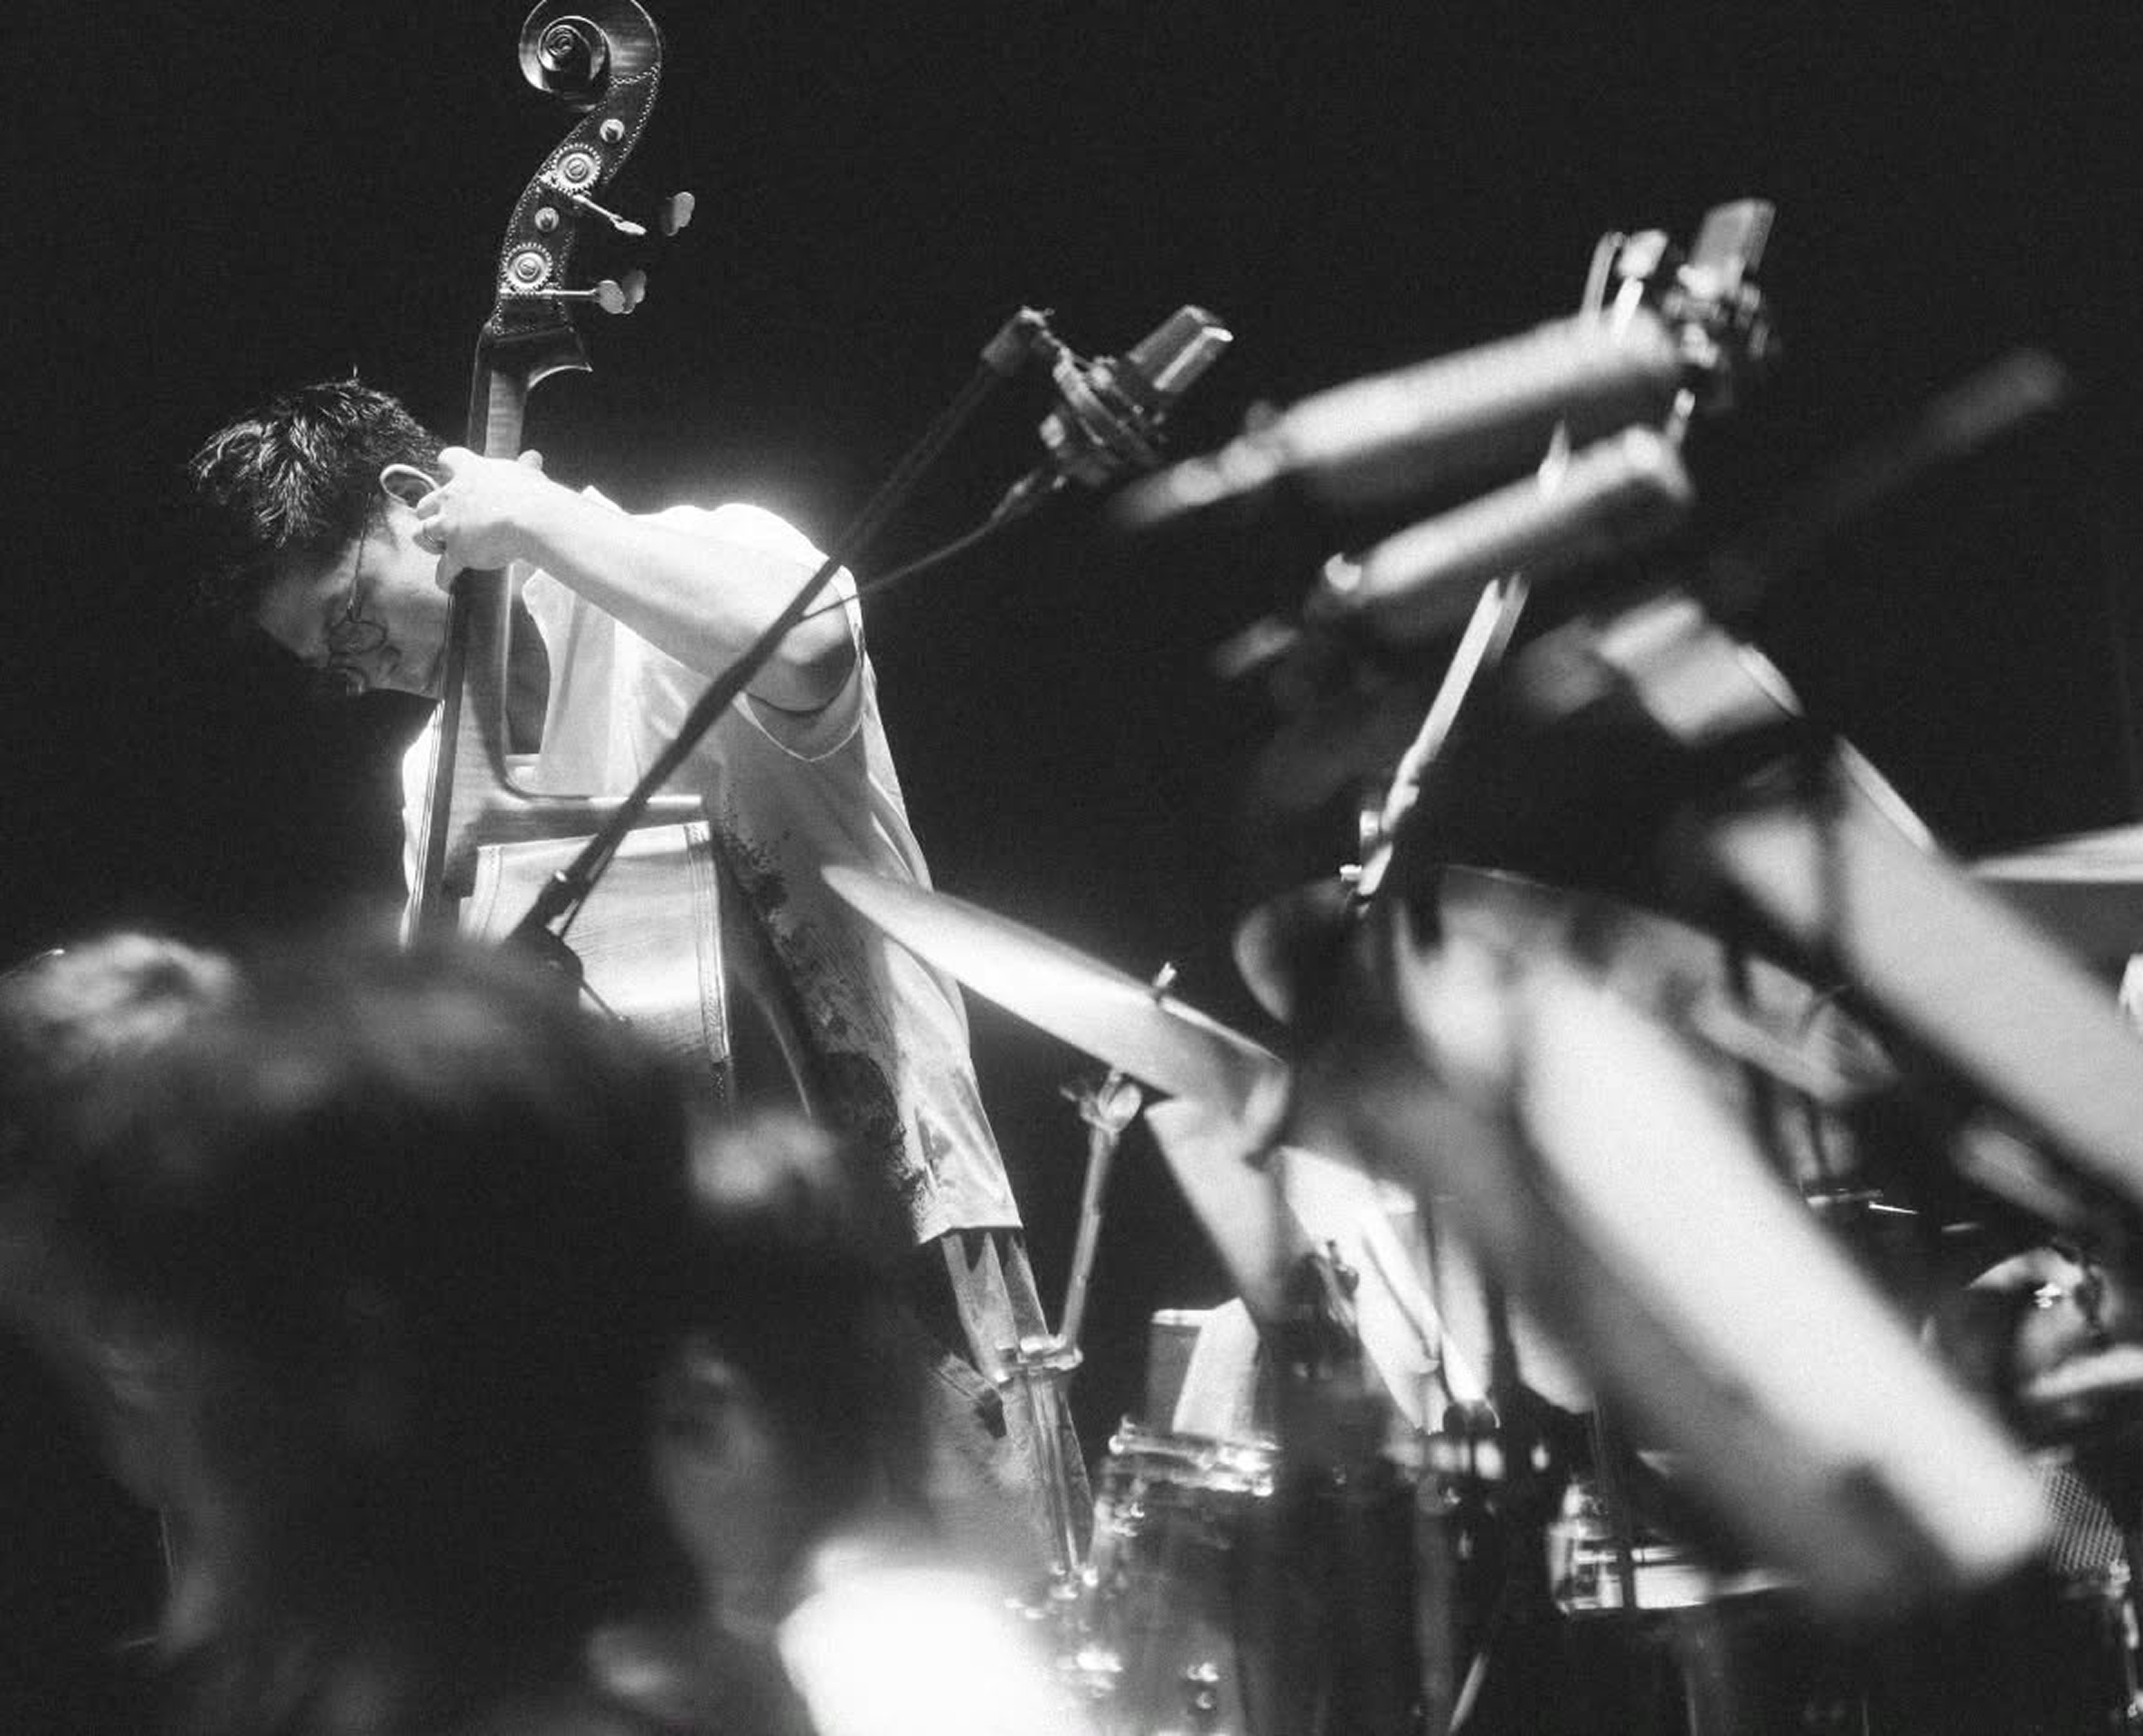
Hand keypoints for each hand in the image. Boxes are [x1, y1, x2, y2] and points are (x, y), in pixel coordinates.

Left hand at [415, 446, 555, 583]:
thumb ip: (525, 468)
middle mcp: (452, 497)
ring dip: (428, 540)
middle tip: (445, 519)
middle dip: (431, 511)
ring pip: (422, 533)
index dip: (449, 466)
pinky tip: (446, 583)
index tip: (453, 473)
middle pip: (426, 502)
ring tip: (437, 548)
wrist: (531, 519)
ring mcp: (450, 526)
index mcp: (470, 472)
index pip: (449, 458)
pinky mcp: (457, 552)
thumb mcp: (528, 475)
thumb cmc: (532, 494)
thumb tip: (533, 458)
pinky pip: (444, 569)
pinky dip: (444, 577)